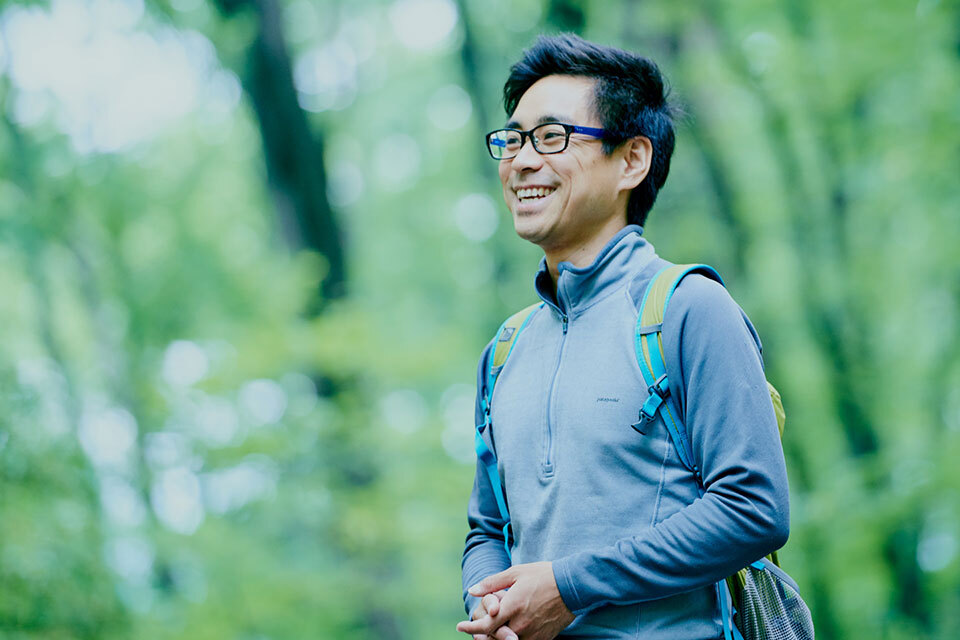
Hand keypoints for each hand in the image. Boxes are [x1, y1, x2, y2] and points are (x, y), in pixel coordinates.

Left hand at [456, 562, 574, 639]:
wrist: (573, 586)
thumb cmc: (543, 576)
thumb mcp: (516, 573)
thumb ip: (492, 583)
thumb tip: (472, 590)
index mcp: (513, 606)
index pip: (485, 625)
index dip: (471, 628)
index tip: (460, 626)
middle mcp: (521, 623)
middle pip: (494, 638)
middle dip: (482, 636)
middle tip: (475, 632)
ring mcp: (533, 633)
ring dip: (497, 639)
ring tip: (491, 633)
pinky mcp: (543, 638)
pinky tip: (510, 633)